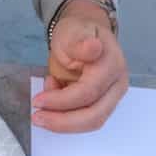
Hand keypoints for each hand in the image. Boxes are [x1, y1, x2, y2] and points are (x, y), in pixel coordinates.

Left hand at [33, 0, 128, 132]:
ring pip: (91, 122)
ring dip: (63, 120)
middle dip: (62, 121)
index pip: (88, 92)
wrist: (87, 37)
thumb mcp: (71, 32)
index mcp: (112, 64)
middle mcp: (118, 84)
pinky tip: (54, 99)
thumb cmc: (78, 35)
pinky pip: (86, 121)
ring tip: (45, 102)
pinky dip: (66, 116)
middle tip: (37, 117)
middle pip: (94, 116)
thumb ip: (79, 43)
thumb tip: (92, 48)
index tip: (37, 100)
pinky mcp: (106, 106)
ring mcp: (114, 97)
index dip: (61, 100)